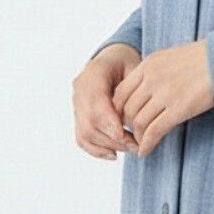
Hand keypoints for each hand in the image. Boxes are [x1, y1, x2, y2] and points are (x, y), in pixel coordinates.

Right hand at [72, 43, 141, 159]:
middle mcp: (80, 90)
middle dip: (113, 138)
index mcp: (93, 73)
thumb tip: (134, 117)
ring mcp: (76, 104)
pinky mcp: (78, 116)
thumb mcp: (136, 68)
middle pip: (90, 122)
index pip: (95, 103)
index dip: (108, 121)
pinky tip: (114, 154)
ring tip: (132, 148)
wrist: (114, 60)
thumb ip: (134, 90)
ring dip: (109, 146)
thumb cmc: (129, 64)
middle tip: (137, 145)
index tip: (123, 135)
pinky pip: (82, 138)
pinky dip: (97, 150)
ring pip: (85, 133)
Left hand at [112, 39, 213, 156]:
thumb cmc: (205, 58)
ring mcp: (165, 93)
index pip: (121, 92)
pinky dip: (147, 144)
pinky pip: (155, 130)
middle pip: (127, 109)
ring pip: (138, 122)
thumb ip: (156, 71)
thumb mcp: (173, 57)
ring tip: (141, 143)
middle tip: (132, 134)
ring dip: (137, 136)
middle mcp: (152, 78)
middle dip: (127, 125)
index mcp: (149, 64)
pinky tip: (146, 151)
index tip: (125, 119)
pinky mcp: (179, 108)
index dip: (119, 110)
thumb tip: (146, 89)